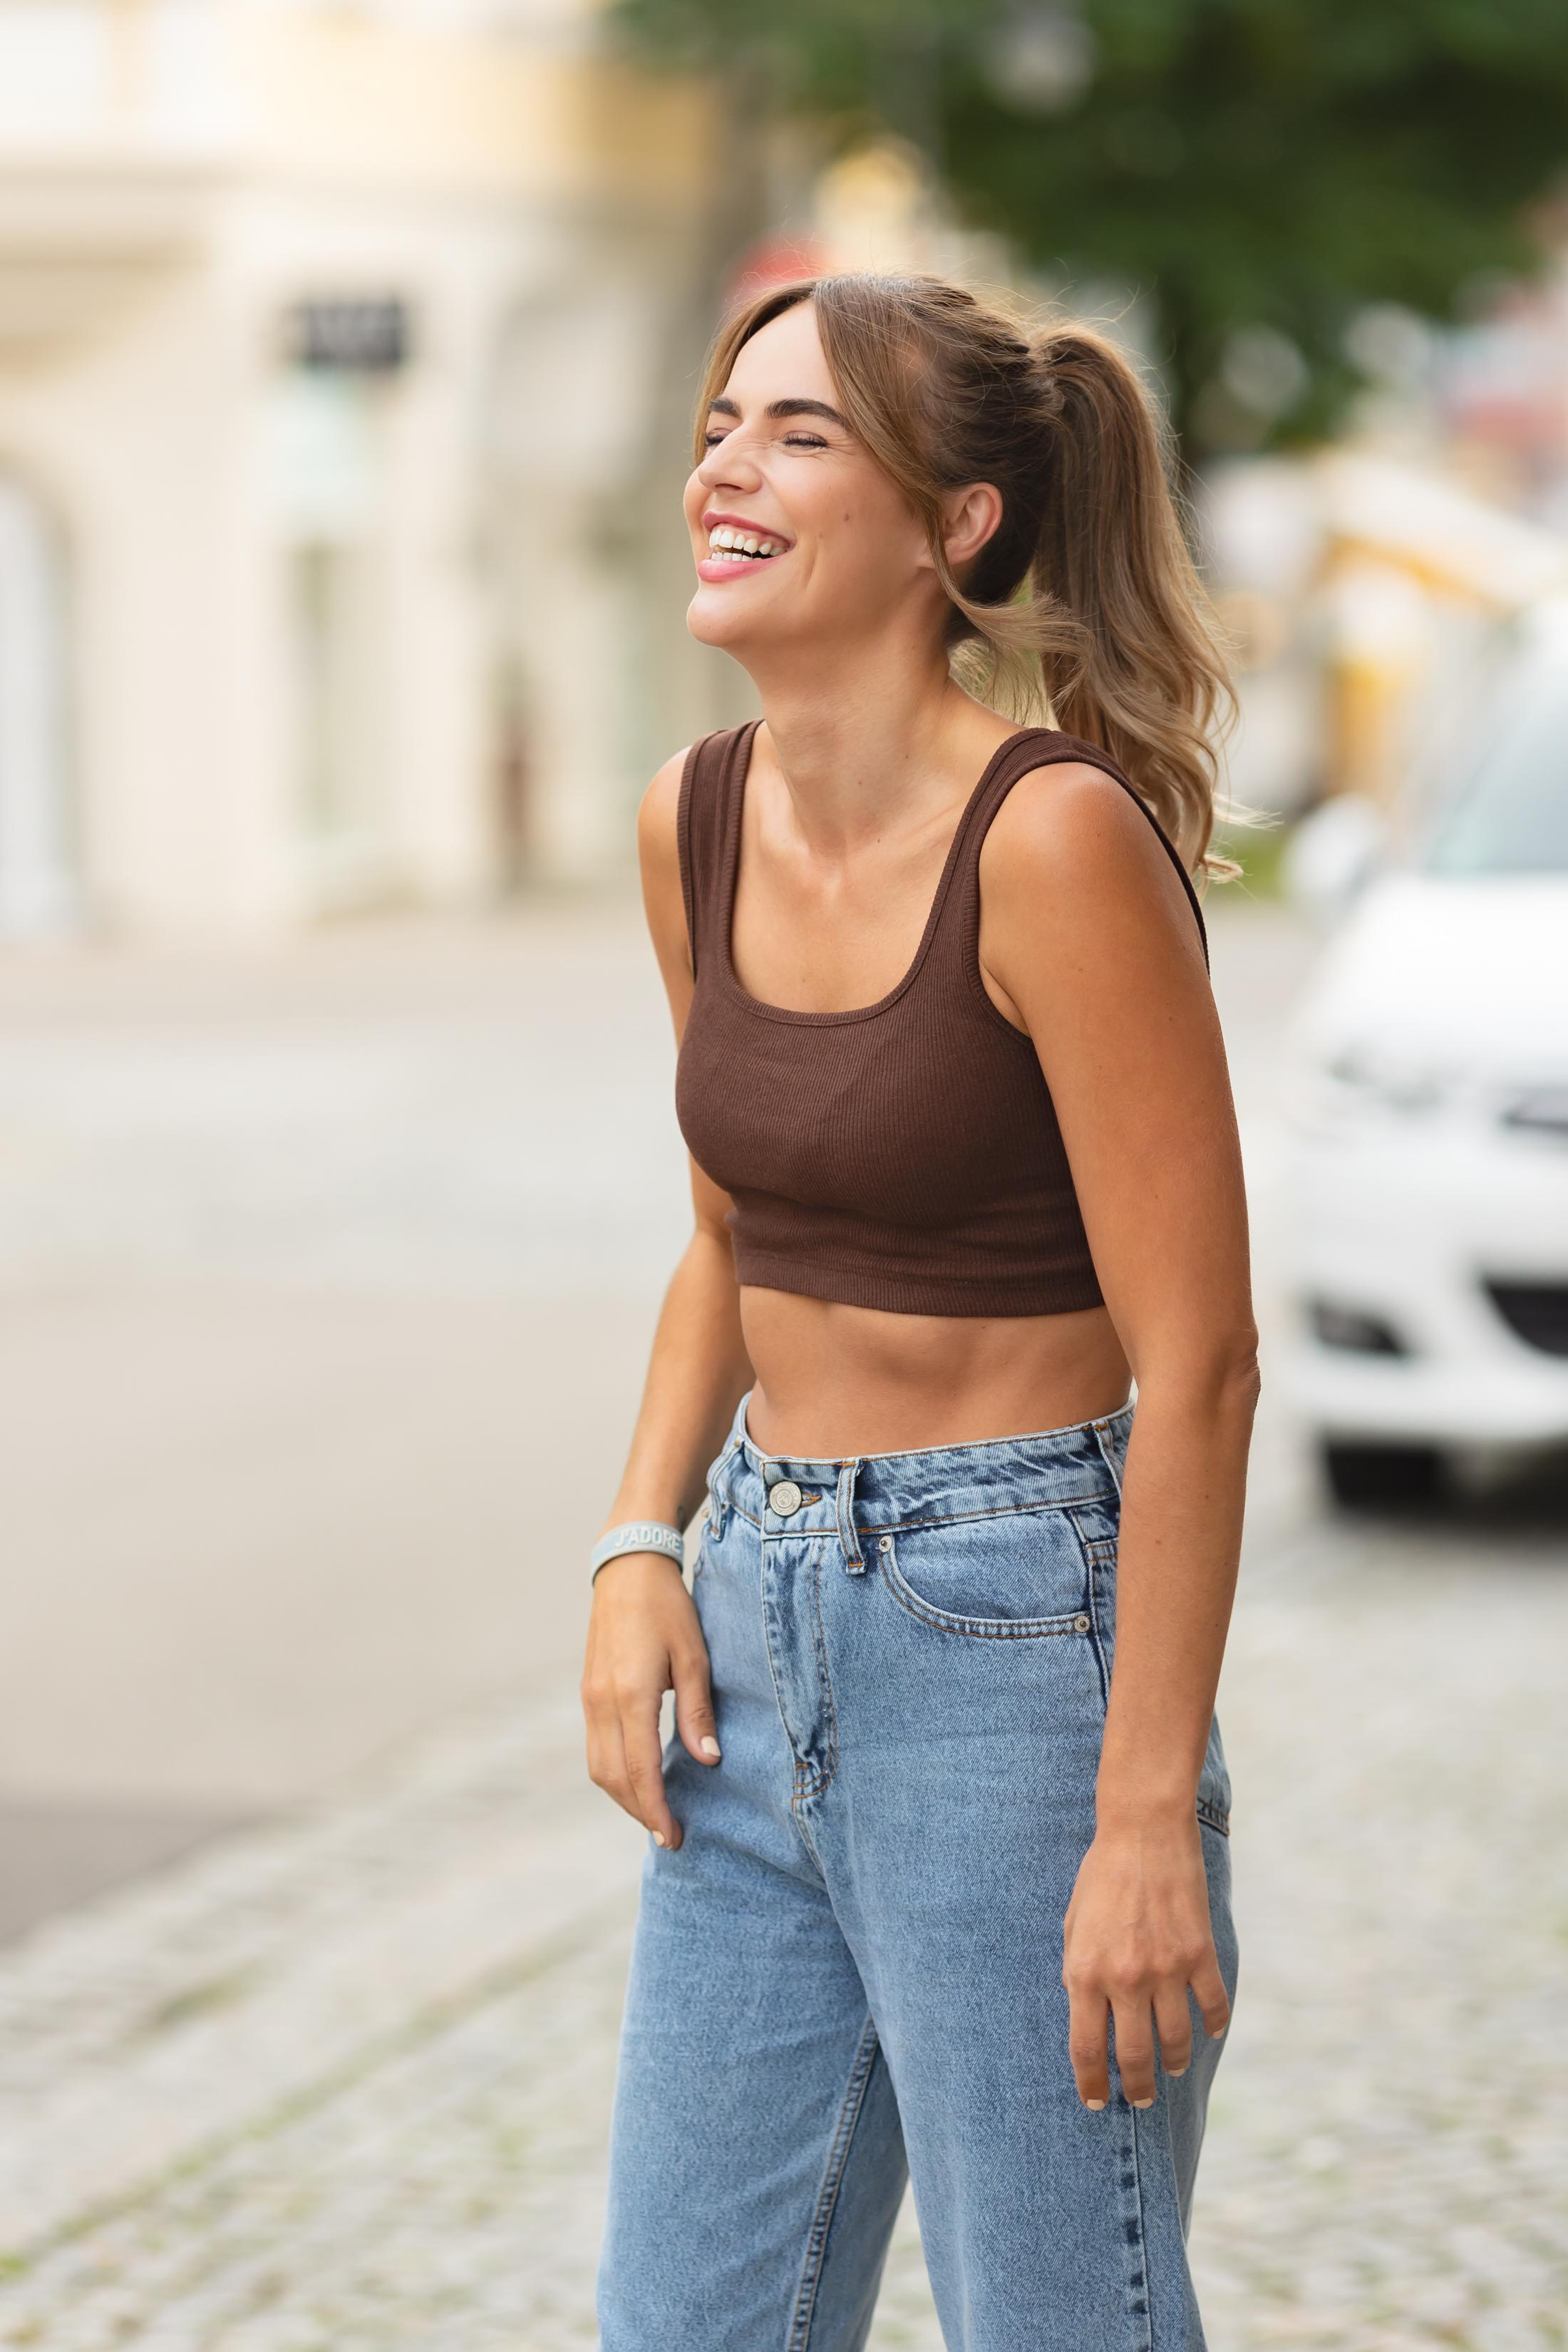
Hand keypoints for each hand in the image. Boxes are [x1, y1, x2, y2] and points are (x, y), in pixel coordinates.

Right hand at [581, 1553, 718, 1849]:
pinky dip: (615, 1772)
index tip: (674, 1836)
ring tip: (656, 1814)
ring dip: (625, 1796)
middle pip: (613, 1778)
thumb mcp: (694, 1656)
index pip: (640, 1770)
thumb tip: (708, 1760)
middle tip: (671, 1835)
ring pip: (598, 1767)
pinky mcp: (588, 1692)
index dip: (656, 1810)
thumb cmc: (668, 1608)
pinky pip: (596, 1747)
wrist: (628, 1568)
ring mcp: (589, 1697)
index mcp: (630, 1694)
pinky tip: (639, 1778)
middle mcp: (601, 1701)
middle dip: (640, 1812)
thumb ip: (697, 1711)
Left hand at [1061, 1813, 1229, 2108]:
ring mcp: (1166, 1969)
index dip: (1091, 2082)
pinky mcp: (1200, 1955)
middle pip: (1134, 2056)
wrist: (1142, 1831)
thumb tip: (1089, 2016)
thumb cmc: (1100, 1876)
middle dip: (1138, 2088)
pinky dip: (1212, 2025)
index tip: (1096, 2101)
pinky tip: (1207, 2032)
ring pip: (1177, 2041)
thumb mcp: (1072, 1926)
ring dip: (1175, 2062)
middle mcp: (1125, 1979)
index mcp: (1084, 1973)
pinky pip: (1213, 2006)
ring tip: (1173, 2068)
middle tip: (1141, 2100)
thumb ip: (1078, 1973)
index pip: (1086, 2048)